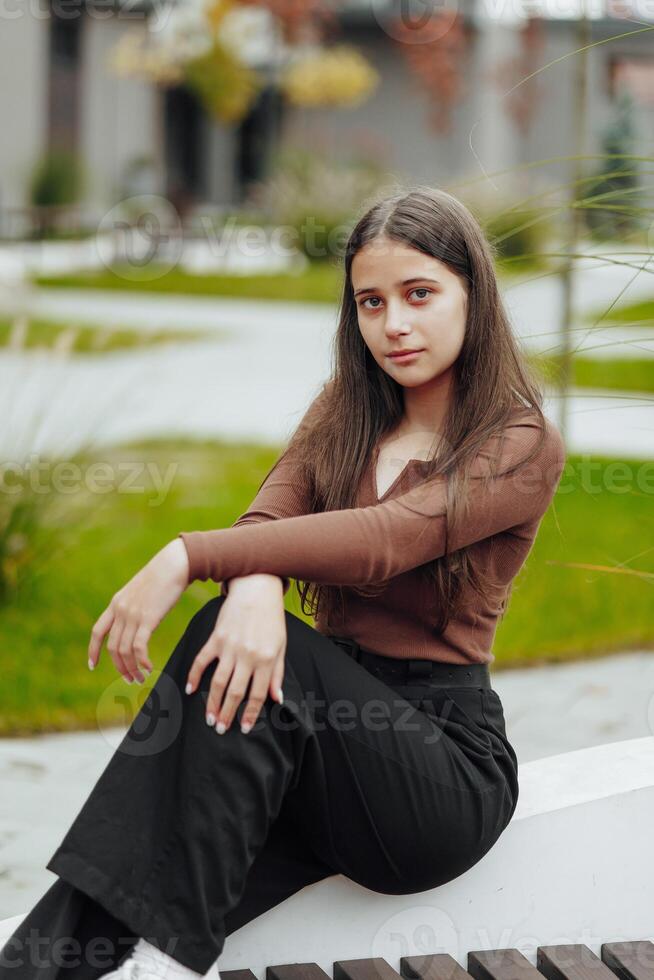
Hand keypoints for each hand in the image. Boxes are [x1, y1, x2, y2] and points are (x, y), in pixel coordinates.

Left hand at [88, 538, 189, 682]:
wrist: (174, 564)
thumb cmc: (163, 577)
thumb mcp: (140, 590)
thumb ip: (133, 605)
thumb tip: (136, 619)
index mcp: (116, 603)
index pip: (97, 631)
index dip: (93, 650)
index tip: (92, 665)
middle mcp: (121, 610)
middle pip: (113, 647)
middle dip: (120, 667)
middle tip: (131, 680)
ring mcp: (133, 614)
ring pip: (125, 650)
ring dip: (132, 669)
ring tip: (141, 678)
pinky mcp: (148, 618)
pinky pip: (139, 647)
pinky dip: (142, 661)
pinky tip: (149, 667)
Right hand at [184, 575, 285, 734]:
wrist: (257, 589)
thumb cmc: (272, 619)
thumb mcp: (281, 646)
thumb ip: (277, 673)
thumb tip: (276, 699)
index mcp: (266, 659)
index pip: (257, 694)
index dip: (250, 714)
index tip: (244, 729)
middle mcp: (247, 656)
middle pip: (235, 692)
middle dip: (227, 714)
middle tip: (221, 730)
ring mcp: (229, 647)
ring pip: (217, 681)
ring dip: (212, 702)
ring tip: (209, 718)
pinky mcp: (215, 638)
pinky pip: (202, 660)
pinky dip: (194, 676)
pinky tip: (189, 690)